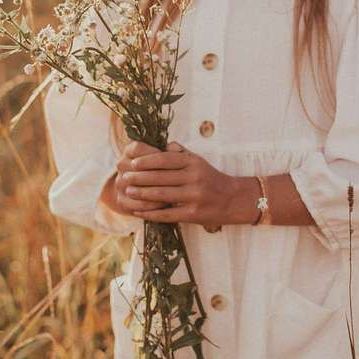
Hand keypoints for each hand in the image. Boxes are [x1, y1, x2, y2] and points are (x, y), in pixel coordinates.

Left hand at [112, 139, 254, 224]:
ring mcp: (194, 197)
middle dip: (139, 178)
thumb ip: (181, 153)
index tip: (132, 163)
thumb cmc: (212, 178)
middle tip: (125, 178)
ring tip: (128, 192)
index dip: (146, 161)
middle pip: (160, 177)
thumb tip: (165, 145)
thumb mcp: (199, 161)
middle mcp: (194, 178)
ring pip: (161, 195)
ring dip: (141, 194)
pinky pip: (167, 214)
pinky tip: (139, 212)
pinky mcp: (193, 214)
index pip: (165, 160)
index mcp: (193, 163)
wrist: (234, 199)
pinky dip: (151, 213)